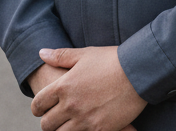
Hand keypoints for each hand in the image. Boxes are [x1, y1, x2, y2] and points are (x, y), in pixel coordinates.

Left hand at [31, 46, 146, 130]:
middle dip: (48, 121)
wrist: (138, 72)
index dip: (37, 107)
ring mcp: (84, 120)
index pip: (38, 104)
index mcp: (64, 86)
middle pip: (46, 124)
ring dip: (62, 130)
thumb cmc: (111, 60)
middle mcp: (71, 105)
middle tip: (56, 117)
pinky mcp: (99, 130)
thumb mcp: (84, 54)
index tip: (42, 108)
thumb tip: (41, 52)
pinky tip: (84, 127)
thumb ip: (60, 56)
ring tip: (69, 124)